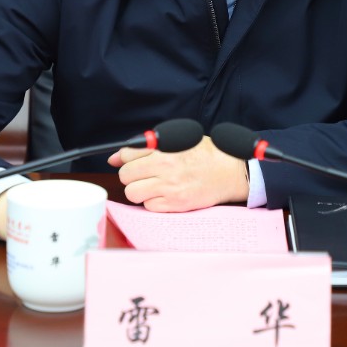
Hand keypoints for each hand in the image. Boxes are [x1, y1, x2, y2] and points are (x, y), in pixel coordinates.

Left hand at [107, 135, 248, 211]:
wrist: (231, 171)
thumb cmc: (207, 153)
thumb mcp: (179, 139)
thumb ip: (147, 146)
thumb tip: (115, 157)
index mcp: (164, 149)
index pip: (127, 155)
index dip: (126, 160)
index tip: (130, 163)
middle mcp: (165, 168)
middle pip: (125, 176)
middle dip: (131, 176)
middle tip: (143, 175)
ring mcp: (170, 188)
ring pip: (133, 193)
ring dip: (139, 191)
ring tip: (153, 186)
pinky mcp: (176, 204)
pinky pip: (149, 207)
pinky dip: (153, 202)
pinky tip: (165, 195)